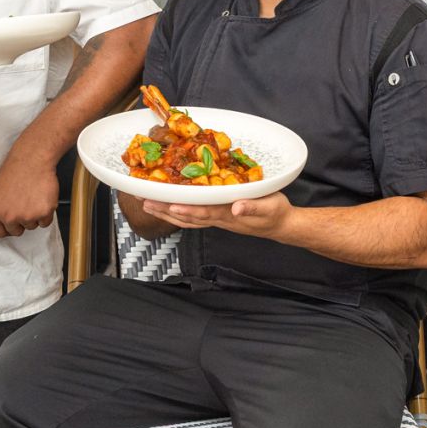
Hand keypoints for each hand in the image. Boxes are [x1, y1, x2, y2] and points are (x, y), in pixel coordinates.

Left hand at [0, 158, 59, 237]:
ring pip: (32, 226)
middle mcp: (9, 218)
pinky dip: (47, 213)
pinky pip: (46, 222)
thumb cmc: (14, 171)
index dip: (7, 227)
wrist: (31, 159)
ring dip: (35, 216)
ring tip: (33, 197)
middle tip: (25, 205)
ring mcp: (27, 217)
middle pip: (17, 232)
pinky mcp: (43, 213)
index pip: (0, 233)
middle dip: (21, 222)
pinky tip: (42, 198)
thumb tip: (3, 222)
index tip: (13, 223)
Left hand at [140, 192, 293, 239]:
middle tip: (146, 202)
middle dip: (166, 211)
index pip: (205, 213)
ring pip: (187, 219)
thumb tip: (237, 206)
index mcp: (230, 215)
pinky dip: (178, 213)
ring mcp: (217, 220)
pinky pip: (193, 217)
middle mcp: (219, 219)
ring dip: (166, 213)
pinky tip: (168, 208)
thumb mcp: (270, 207)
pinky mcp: (218, 216)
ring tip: (148, 205)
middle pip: (188, 217)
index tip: (171, 205)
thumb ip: (253, 206)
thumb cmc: (276, 213)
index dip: (187, 210)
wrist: (281, 225)